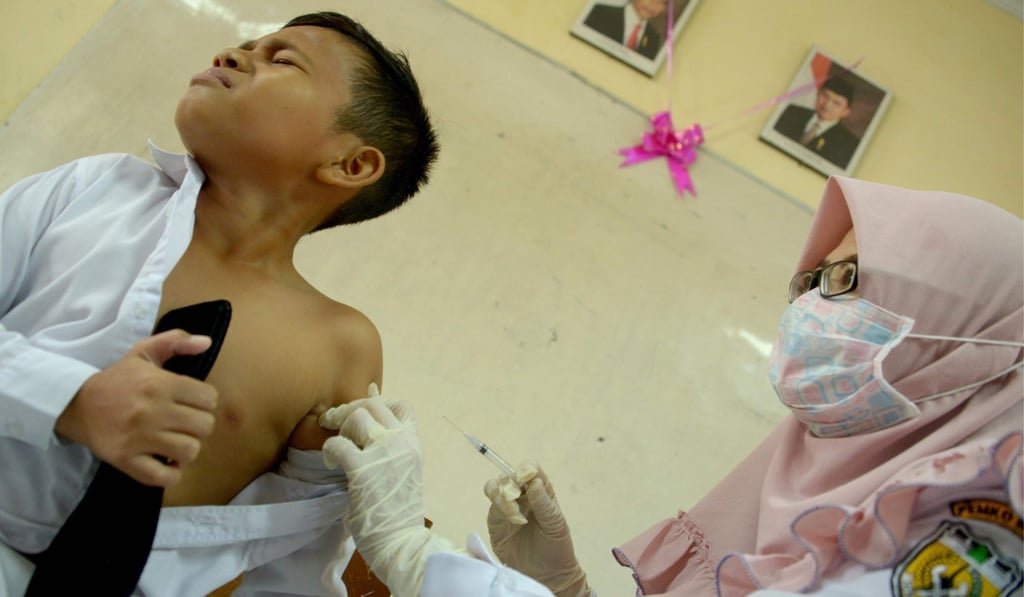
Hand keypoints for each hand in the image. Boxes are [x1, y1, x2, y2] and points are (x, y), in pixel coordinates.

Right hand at [54, 330, 217, 487]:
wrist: (77, 404)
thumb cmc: (118, 379)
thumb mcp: (144, 352)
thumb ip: (176, 341)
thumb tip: (207, 342)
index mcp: (160, 384)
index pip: (209, 399)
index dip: (205, 402)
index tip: (192, 403)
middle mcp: (152, 410)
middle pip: (204, 426)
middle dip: (199, 426)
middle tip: (184, 423)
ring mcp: (139, 438)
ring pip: (190, 451)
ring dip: (187, 449)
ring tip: (175, 442)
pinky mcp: (126, 460)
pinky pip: (165, 477)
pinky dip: (172, 473)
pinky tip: (166, 462)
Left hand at [321, 395, 462, 596]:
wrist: (402, 542)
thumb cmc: (400, 514)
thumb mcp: (405, 473)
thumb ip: (392, 452)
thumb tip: (369, 434)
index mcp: (414, 445)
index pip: (402, 406)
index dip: (378, 403)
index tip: (363, 414)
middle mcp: (402, 443)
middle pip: (373, 405)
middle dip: (351, 410)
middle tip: (336, 422)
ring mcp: (384, 454)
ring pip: (357, 417)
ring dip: (340, 426)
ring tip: (335, 445)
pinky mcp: (363, 470)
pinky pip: (338, 444)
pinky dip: (330, 449)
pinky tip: (330, 462)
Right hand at [485, 464, 591, 596]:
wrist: (547, 574)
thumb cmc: (556, 546)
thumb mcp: (555, 524)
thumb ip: (544, 503)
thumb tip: (533, 482)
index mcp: (541, 490)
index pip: (530, 469)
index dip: (525, 469)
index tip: (524, 478)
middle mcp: (522, 495)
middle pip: (508, 476)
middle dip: (510, 484)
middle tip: (515, 497)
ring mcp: (507, 508)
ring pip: (495, 488)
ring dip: (502, 497)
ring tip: (515, 514)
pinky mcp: (496, 523)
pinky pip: (492, 508)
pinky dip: (500, 510)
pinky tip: (514, 521)